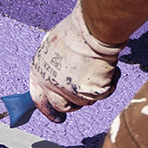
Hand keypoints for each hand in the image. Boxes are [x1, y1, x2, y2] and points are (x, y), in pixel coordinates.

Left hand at [29, 1, 124, 122]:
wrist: (93, 30)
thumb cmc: (74, 33)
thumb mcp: (53, 49)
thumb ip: (53, 66)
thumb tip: (56, 74)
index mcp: (39, 74)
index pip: (38, 100)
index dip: (48, 109)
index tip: (56, 116)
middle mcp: (52, 86)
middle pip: (62, 107)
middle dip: (73, 104)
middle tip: (83, 96)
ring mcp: (71, 92)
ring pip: (84, 102)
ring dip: (91, 90)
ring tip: (96, 69)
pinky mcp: (91, 94)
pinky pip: (102, 94)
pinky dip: (108, 84)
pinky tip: (108, 69)